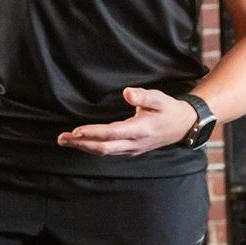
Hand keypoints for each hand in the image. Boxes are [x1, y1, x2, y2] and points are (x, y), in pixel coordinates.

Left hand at [57, 87, 196, 156]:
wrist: (183, 126)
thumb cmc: (169, 109)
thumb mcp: (159, 98)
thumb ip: (143, 96)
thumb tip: (127, 92)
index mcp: (141, 130)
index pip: (112, 133)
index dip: (93, 133)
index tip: (76, 130)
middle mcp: (135, 143)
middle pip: (104, 148)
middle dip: (82, 144)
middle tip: (62, 138)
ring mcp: (132, 149)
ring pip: (105, 152)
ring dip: (84, 147)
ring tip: (65, 141)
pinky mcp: (130, 150)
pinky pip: (109, 152)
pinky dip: (93, 148)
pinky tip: (81, 143)